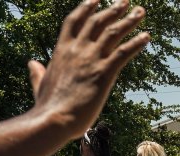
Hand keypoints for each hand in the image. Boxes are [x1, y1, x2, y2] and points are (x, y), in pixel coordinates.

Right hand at [27, 0, 150, 137]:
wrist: (54, 119)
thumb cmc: (47, 107)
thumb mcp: (39, 84)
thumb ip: (37, 72)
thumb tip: (32, 63)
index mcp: (61, 50)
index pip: (74, 21)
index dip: (86, 7)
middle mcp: (77, 50)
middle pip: (97, 22)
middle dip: (113, 9)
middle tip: (126, 1)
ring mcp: (91, 60)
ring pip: (113, 32)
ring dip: (129, 20)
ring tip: (141, 12)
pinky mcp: (104, 73)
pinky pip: (123, 53)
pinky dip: (136, 43)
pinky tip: (147, 37)